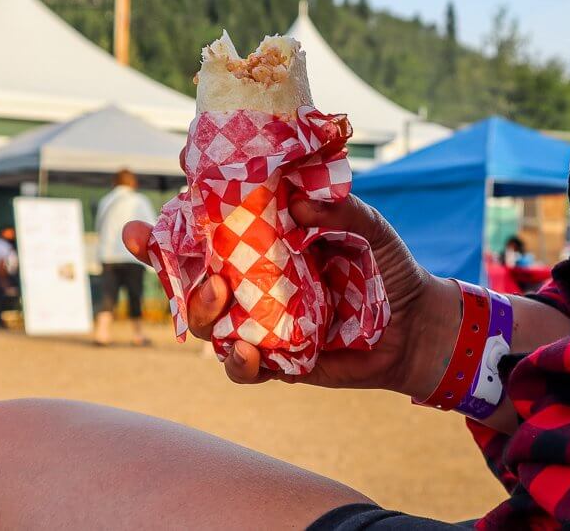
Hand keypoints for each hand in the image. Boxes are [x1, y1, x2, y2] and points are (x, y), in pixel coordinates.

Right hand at [122, 195, 460, 398]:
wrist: (418, 323)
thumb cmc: (386, 265)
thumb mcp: (368, 226)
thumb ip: (339, 209)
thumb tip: (299, 202)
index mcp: (265, 241)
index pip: (210, 224)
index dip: (176, 213)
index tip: (153, 204)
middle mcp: (252, 281)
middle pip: (190, 273)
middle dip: (160, 260)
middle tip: (152, 243)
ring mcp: (260, 321)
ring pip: (207, 321)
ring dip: (201, 309)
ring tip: (217, 294)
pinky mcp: (279, 361)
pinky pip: (244, 366)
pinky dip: (239, 363)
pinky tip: (245, 353)